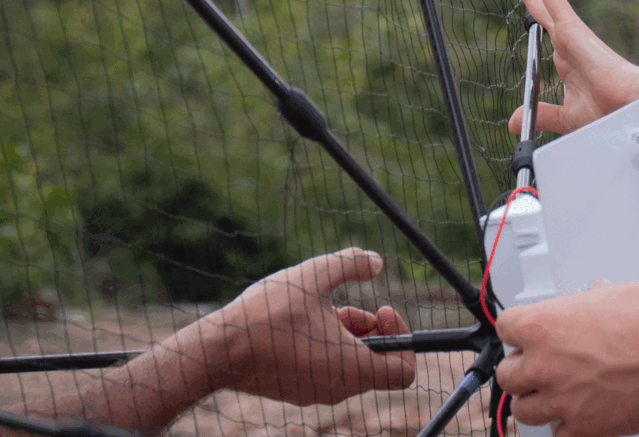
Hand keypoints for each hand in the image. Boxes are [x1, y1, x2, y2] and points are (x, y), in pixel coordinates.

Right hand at [210, 247, 416, 404]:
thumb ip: (351, 263)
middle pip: (377, 363)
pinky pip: (327, 371)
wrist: (216, 351)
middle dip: (372, 329)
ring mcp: (315, 394)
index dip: (404, 337)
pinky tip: (301, 322)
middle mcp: (338, 389)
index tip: (384, 309)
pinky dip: (326, 346)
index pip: (404, 371)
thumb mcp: (315, 275)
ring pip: (350, 364)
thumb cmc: (267, 315)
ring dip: (347, 334)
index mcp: (352, 368)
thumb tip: (376, 261)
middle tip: (349, 305)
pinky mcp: (295, 392)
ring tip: (323, 309)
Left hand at [494, 281, 638, 436]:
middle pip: (506, 375)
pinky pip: (556, 435)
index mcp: (542, 325)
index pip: (504, 327)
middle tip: (542, 367)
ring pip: (523, 410)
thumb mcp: (612, 293)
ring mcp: (560, 400)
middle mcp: (543, 365)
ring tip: (556, 395)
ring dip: (537, 402)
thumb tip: (590, 300)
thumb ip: (588, 301)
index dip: (519, 331)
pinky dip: (564, 427)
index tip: (527, 336)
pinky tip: (577, 415)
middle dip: (523, 371)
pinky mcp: (583, 428)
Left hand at [503, 0, 638, 133]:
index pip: (543, 26)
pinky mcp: (571, 27)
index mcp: (567, 57)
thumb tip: (512, 120)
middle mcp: (566, 40)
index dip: (534, 8)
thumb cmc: (609, 113)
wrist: (630, 107)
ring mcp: (568, 32)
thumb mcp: (566, 116)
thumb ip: (541, 114)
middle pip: (539, 5)